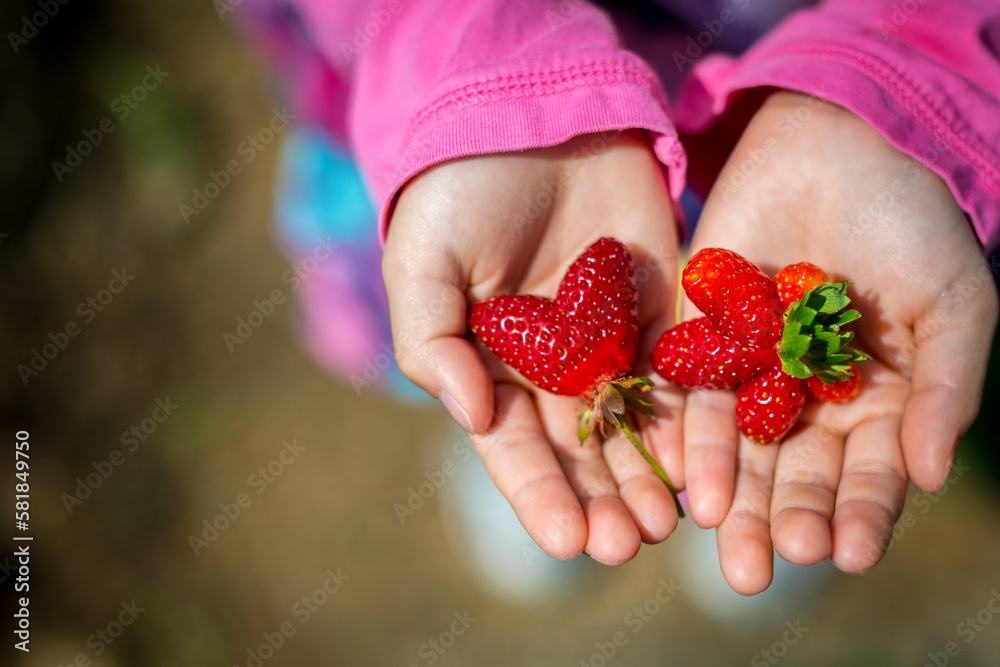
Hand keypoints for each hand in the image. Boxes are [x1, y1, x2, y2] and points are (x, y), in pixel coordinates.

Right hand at [383, 131, 683, 563]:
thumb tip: (471, 416)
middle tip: (632, 544)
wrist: (529, 117)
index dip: (541, 496)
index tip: (568, 541)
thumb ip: (431, 344)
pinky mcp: (665, 308)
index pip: (516, 447)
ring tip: (670, 522)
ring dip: (651, 475)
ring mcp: (613, 341)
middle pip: (584, 450)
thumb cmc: (459, 194)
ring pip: (636, 424)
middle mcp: (556, 368)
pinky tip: (705, 459)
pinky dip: (692, 416)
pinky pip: (682, 370)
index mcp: (494, 367)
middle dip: (606, 500)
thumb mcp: (422, 265)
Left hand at [681, 91, 997, 593]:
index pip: (867, 474)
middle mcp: (809, 399)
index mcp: (877, 401)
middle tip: (759, 573)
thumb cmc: (913, 221)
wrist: (840, 142)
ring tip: (718, 538)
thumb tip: (930, 475)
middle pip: (792, 474)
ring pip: (736, 448)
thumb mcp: (954, 302)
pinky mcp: (701, 338)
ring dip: (727, 496)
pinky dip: (687, 435)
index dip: (862, 515)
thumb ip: (947, 388)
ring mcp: (752, 371)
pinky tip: (682, 476)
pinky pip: (692, 394)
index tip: (850, 556)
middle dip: (779, 522)